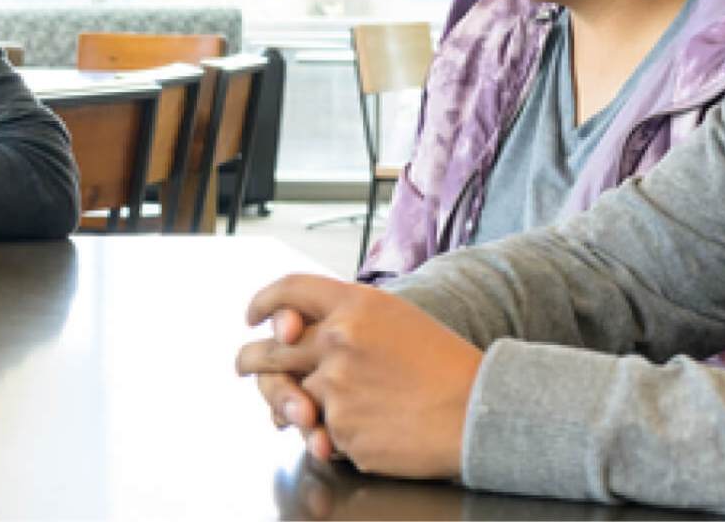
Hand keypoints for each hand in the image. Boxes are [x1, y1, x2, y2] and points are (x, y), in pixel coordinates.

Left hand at [235, 274, 481, 479]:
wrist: (480, 413)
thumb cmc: (445, 367)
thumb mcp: (398, 321)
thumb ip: (346, 321)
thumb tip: (292, 332)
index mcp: (355, 307)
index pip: (289, 291)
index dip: (264, 301)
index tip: (253, 314)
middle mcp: (337, 342)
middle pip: (269, 348)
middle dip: (250, 359)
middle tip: (244, 364)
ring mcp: (335, 388)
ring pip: (293, 396)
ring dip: (292, 404)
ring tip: (303, 408)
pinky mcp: (340, 430)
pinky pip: (322, 432)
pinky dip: (334, 434)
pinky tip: (368, 428)